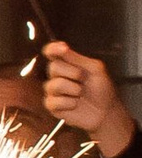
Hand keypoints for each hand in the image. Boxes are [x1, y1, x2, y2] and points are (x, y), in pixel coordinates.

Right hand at [41, 41, 134, 157]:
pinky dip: (68, 103)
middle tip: (83, 79)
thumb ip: (77, 58)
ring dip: (73, 90)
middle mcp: (57, 75)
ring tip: (81, 94)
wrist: (105, 110)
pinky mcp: (52, 106)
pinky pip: (52, 102)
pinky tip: (75, 104)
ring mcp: (53, 91)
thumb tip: (62, 46)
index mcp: (67, 63)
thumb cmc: (101, 88)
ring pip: (53, 85)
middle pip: (53, 67)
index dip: (53, 49)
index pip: (51, 52)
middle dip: (72, 73)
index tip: (62, 48)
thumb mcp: (95, 69)